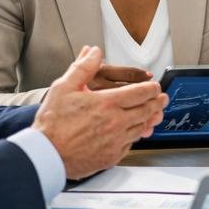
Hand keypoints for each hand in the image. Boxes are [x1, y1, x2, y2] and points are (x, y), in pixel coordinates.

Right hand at [34, 46, 166, 179]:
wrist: (46, 154)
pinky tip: (134, 132)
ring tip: (154, 114)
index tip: (155, 86)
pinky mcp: (112, 156)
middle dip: (157, 102)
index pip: (141, 92)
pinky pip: (131, 144)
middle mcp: (116, 122)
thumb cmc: (52, 123)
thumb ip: (83, 67)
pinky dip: (136, 136)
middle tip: (162, 98)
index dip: (152, 88)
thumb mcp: (64, 87)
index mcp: (107, 103)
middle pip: (147, 110)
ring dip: (150, 119)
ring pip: (142, 127)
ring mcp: (116, 141)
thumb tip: (94, 52)